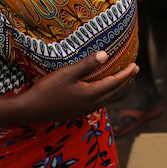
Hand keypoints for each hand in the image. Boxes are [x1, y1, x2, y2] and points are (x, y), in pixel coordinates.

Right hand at [19, 52, 137, 123]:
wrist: (30, 110)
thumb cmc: (47, 89)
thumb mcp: (67, 73)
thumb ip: (87, 65)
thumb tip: (106, 55)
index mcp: (91, 94)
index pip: (114, 83)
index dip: (126, 74)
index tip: (136, 65)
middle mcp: (91, 105)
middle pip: (114, 92)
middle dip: (126, 81)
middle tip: (135, 70)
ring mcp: (84, 110)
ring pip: (108, 99)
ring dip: (117, 88)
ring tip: (123, 79)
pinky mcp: (78, 112)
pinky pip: (99, 102)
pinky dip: (107, 94)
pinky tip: (103, 90)